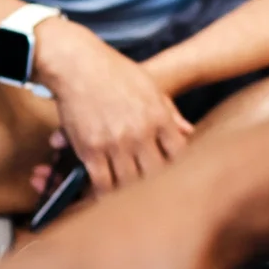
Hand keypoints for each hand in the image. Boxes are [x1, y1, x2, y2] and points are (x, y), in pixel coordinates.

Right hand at [34, 19, 194, 192]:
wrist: (78, 64)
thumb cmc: (115, 72)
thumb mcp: (150, 87)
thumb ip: (170, 112)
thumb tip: (190, 132)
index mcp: (159, 118)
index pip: (179, 156)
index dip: (179, 171)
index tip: (175, 179)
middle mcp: (141, 133)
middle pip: (156, 175)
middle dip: (156, 189)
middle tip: (154, 198)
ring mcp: (116, 143)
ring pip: (129, 184)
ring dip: (130, 195)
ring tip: (132, 203)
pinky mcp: (91, 149)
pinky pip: (102, 182)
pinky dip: (104, 194)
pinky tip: (107, 198)